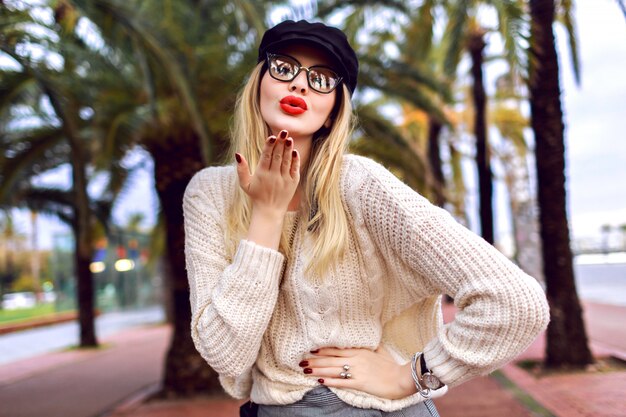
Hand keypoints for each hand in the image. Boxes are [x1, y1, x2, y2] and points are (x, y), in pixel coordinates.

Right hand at [236, 130, 299, 216]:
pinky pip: (295, 169)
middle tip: (284, 131)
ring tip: (289, 138)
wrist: (270, 211)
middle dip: (281, 143)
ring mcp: (284, 179)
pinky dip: (295, 160)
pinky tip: (294, 151)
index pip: (266, 157)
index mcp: (262, 174)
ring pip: (287, 161)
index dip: (269, 146)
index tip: (273, 136)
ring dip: (288, 149)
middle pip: (278, 156)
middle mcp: (274, 176)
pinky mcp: (293, 183)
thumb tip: (237, 154)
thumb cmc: (256, 195)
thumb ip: (241, 169)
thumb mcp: (245, 184)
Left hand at [300, 346, 416, 399]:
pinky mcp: (359, 383)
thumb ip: (371, 346)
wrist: (401, 378)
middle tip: (301, 361)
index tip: (311, 350)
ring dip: (318, 370)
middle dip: (315, 360)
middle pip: (330, 359)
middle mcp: (355, 359)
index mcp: (359, 351)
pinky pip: (341, 382)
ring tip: (306, 370)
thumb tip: (366, 340)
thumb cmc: (391, 366)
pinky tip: (320, 380)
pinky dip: (329, 381)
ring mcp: (357, 371)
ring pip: (332, 369)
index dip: (322, 350)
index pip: (336, 350)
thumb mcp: (380, 351)